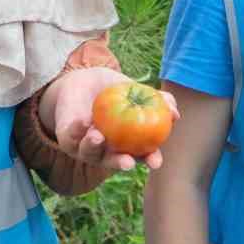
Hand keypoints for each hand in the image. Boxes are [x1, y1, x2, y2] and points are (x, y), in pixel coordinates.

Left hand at [39, 67, 179, 178]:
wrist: (83, 80)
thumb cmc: (114, 90)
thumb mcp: (136, 91)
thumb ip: (156, 100)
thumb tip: (176, 113)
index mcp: (126, 143)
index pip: (141, 156)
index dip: (149, 160)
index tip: (155, 161)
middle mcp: (106, 150)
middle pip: (114, 161)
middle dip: (119, 163)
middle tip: (127, 162)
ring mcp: (85, 147)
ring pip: (90, 153)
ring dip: (94, 147)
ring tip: (98, 135)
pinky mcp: (67, 139)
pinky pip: (71, 138)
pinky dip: (77, 130)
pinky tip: (82, 121)